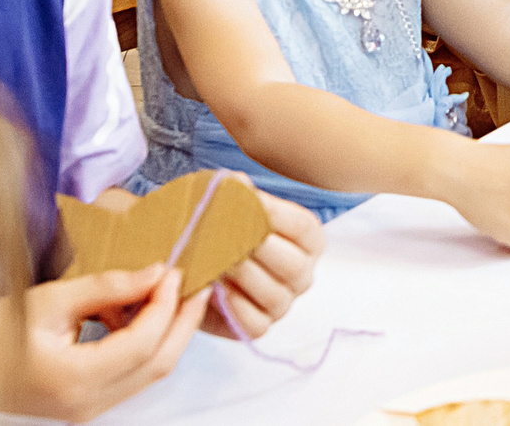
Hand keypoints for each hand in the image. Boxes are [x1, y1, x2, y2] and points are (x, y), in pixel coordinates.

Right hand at [0, 266, 210, 421]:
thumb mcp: (47, 300)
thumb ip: (104, 288)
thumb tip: (154, 273)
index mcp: (74, 379)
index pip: (142, 344)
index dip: (166, 305)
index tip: (174, 271)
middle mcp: (87, 404)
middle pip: (159, 365)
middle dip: (184, 321)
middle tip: (196, 283)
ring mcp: (88, 410)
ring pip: (150, 373)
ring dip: (167, 332)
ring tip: (166, 292)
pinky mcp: (87, 405)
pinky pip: (131, 376)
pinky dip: (144, 344)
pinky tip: (135, 313)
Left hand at [205, 191, 325, 341]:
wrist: (200, 264)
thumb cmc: (226, 230)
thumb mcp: (234, 207)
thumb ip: (238, 195)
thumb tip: (236, 182)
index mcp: (309, 241)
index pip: (302, 228)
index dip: (274, 213)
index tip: (244, 198)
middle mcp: (303, 274)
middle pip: (292, 265)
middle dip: (257, 249)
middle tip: (225, 234)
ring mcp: (284, 303)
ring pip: (273, 295)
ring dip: (241, 277)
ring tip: (214, 259)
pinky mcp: (260, 326)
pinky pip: (254, 322)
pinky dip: (232, 305)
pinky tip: (214, 287)